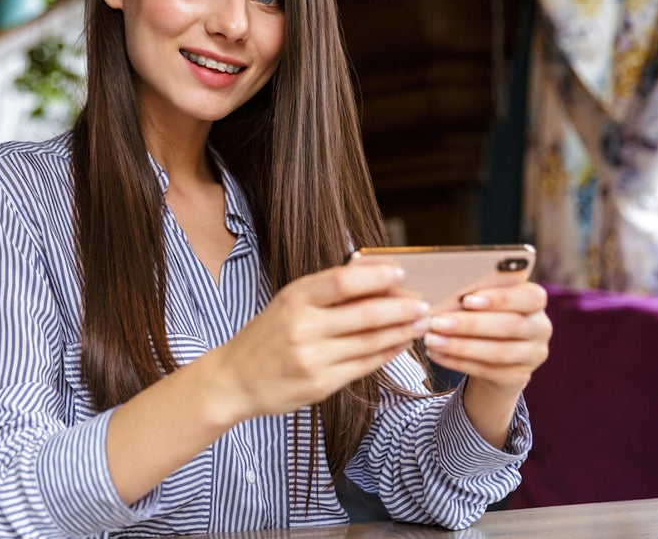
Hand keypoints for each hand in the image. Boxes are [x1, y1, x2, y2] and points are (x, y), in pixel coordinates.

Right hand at [210, 263, 431, 422]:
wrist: (233, 379)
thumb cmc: (265, 337)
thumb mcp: (286, 304)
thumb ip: (324, 293)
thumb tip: (375, 280)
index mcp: (293, 299)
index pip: (342, 281)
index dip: (376, 275)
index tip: (401, 271)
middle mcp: (302, 327)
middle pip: (365, 314)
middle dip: (401, 308)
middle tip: (424, 304)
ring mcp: (312, 358)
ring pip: (370, 342)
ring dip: (401, 332)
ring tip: (420, 324)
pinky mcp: (320, 384)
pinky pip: (364, 366)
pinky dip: (387, 353)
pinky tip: (400, 344)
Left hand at [421, 281, 551, 447]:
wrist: (496, 355)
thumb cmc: (485, 314)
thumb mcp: (485, 302)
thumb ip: (475, 294)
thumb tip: (443, 290)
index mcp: (535, 301)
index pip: (530, 297)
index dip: (500, 298)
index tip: (467, 299)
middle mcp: (541, 328)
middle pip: (510, 325)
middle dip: (470, 324)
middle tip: (436, 322)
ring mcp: (533, 355)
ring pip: (498, 352)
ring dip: (460, 346)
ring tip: (431, 340)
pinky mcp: (518, 377)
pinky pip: (487, 370)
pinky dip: (457, 361)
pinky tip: (436, 354)